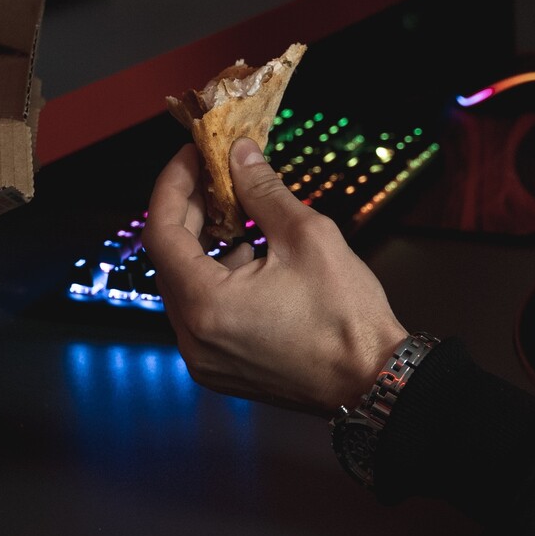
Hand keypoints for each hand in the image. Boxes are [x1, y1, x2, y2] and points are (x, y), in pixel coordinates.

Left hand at [144, 140, 408, 416]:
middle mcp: (193, 340)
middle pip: (167, 260)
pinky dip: (213, 278)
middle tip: (215, 175)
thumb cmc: (346, 316)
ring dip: (201, 244)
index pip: (161, 232)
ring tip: (235, 214)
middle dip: (188, 211)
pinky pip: (200, 313)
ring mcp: (204, 360)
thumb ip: (263, 191)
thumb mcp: (306, 236)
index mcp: (206, 306)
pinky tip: (249, 257)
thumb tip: (241, 156)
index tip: (193, 155)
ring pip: (183, 286)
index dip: (173, 185)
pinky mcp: (221, 369)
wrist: (373, 380)